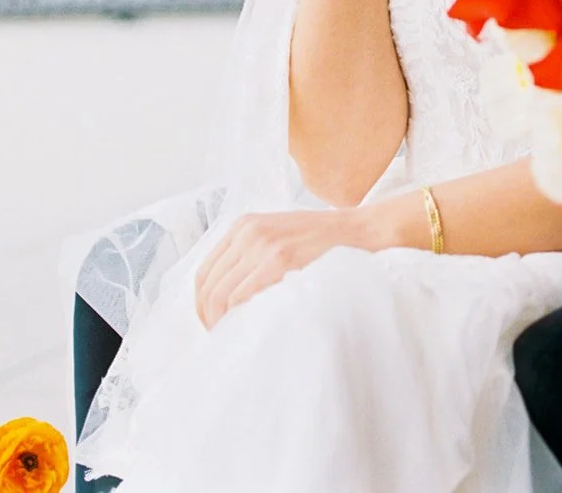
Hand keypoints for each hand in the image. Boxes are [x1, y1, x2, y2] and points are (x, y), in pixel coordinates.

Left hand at [194, 206, 379, 329]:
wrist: (359, 231)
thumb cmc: (321, 240)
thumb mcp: (278, 235)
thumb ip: (251, 254)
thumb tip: (224, 295)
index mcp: (244, 224)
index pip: (204, 271)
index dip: (201, 304)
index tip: (212, 323)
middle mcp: (248, 231)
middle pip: (207, 285)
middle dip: (208, 317)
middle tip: (221, 337)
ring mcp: (263, 243)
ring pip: (220, 294)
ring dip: (221, 322)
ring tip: (233, 336)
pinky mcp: (279, 258)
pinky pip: (241, 296)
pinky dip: (237, 316)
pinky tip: (247, 326)